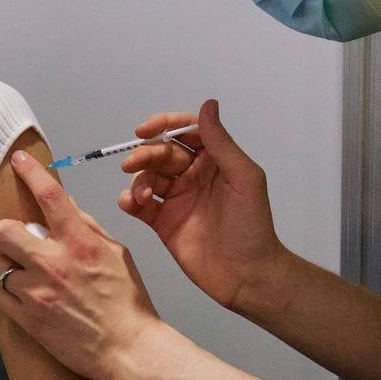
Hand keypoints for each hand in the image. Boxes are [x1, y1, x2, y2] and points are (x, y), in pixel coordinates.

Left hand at [0, 151, 159, 379]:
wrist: (126, 349)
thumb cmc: (126, 300)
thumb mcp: (116, 253)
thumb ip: (87, 227)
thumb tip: (64, 206)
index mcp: (79, 242)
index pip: (50, 196)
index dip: (31, 172)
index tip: (18, 160)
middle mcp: (53, 263)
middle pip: (2, 230)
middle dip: (6, 233)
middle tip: (18, 241)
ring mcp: (35, 292)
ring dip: (6, 265)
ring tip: (23, 273)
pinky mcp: (25, 317)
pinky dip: (8, 291)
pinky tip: (25, 294)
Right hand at [118, 99, 287, 312]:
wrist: (246, 275)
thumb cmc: (251, 225)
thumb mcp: (243, 178)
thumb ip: (221, 142)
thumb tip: (207, 104)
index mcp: (214, 161)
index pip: (185, 132)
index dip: (164, 126)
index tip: (145, 130)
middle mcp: (193, 175)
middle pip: (162, 154)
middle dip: (145, 155)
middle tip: (131, 163)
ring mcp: (176, 199)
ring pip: (148, 177)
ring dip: (138, 180)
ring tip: (139, 195)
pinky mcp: (162, 222)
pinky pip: (140, 206)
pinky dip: (129, 201)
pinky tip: (129, 204)